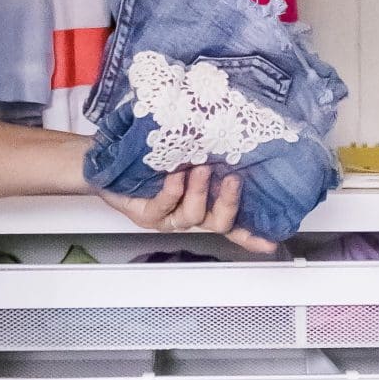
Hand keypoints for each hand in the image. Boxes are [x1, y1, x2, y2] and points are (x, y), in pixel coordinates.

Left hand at [111, 164, 276, 257]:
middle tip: (231, 179)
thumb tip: (236, 138)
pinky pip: (163, 208)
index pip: (232, 224)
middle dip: (228, 202)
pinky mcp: (145, 215)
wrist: (107, 160)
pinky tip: (174, 177)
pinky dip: (172, 191)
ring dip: (199, 192)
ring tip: (198, 168)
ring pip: (192, 216)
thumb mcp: (186, 153)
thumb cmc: (150, 156)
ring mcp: (166, 218)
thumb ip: (209, 156)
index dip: (251, 235)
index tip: (271, 241)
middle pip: (218, 223)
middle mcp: (187, 215)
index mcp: (201, 204)